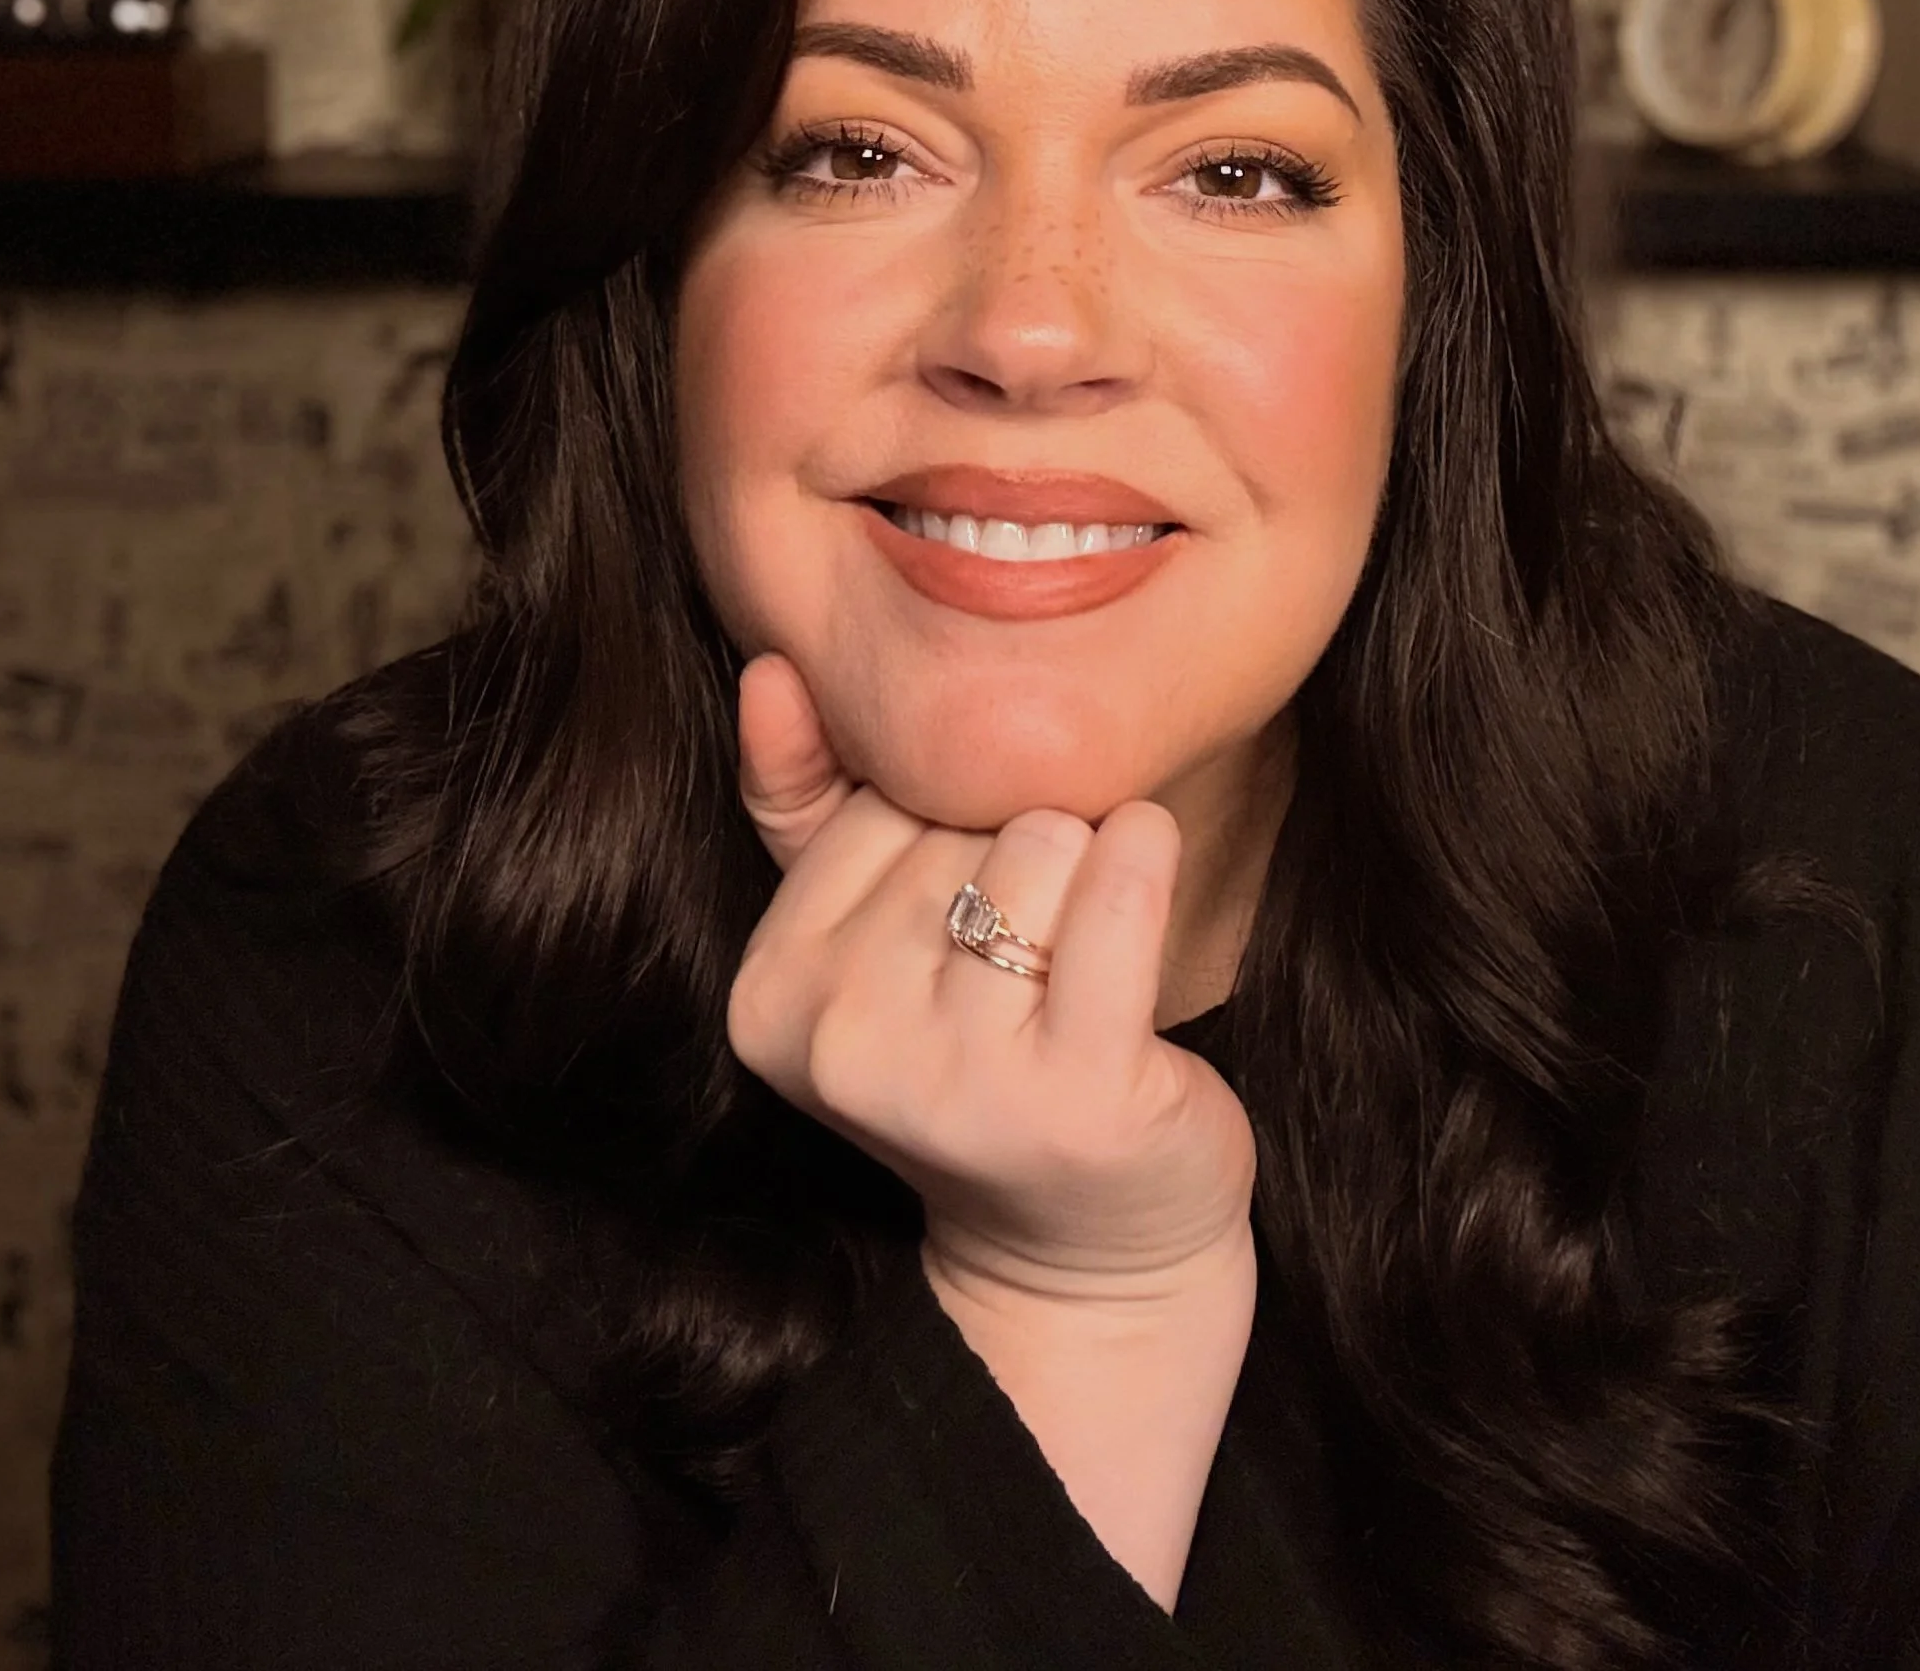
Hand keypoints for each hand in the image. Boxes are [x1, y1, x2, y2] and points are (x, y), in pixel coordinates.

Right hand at [725, 651, 1256, 1308]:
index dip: (952, 830)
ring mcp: (956, 1074)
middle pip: (966, 815)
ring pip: (1046, 838)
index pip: (882, 797)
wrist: (1091, 1250)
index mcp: (767, 995)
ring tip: (1079, 959)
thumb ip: (804, 802)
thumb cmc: (987, 1059)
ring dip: (1090, 867)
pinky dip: (1151, 863)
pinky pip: (1123, 885)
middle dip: (1022, 856)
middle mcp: (843, 1041)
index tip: (963, 928)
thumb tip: (774, 669)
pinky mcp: (1076, 1088)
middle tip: (1030, 964)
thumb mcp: (873, 938)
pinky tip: (1146, 907)